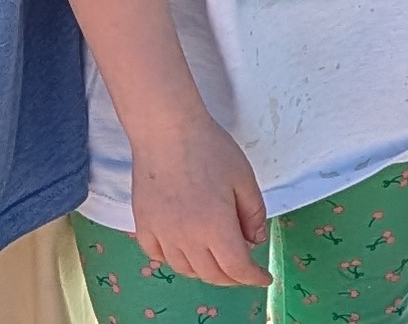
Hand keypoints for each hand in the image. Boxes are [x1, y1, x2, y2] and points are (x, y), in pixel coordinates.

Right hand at [129, 117, 271, 288]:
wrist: (166, 130)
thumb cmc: (209, 149)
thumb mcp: (244, 178)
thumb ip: (253, 213)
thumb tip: (255, 240)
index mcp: (216, 227)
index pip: (237, 268)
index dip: (253, 277)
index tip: (263, 277)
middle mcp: (187, 237)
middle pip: (211, 275)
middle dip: (232, 278)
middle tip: (244, 269)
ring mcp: (161, 233)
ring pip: (184, 269)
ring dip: (205, 271)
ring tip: (216, 259)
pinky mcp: (143, 224)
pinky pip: (158, 255)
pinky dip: (174, 260)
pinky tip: (184, 250)